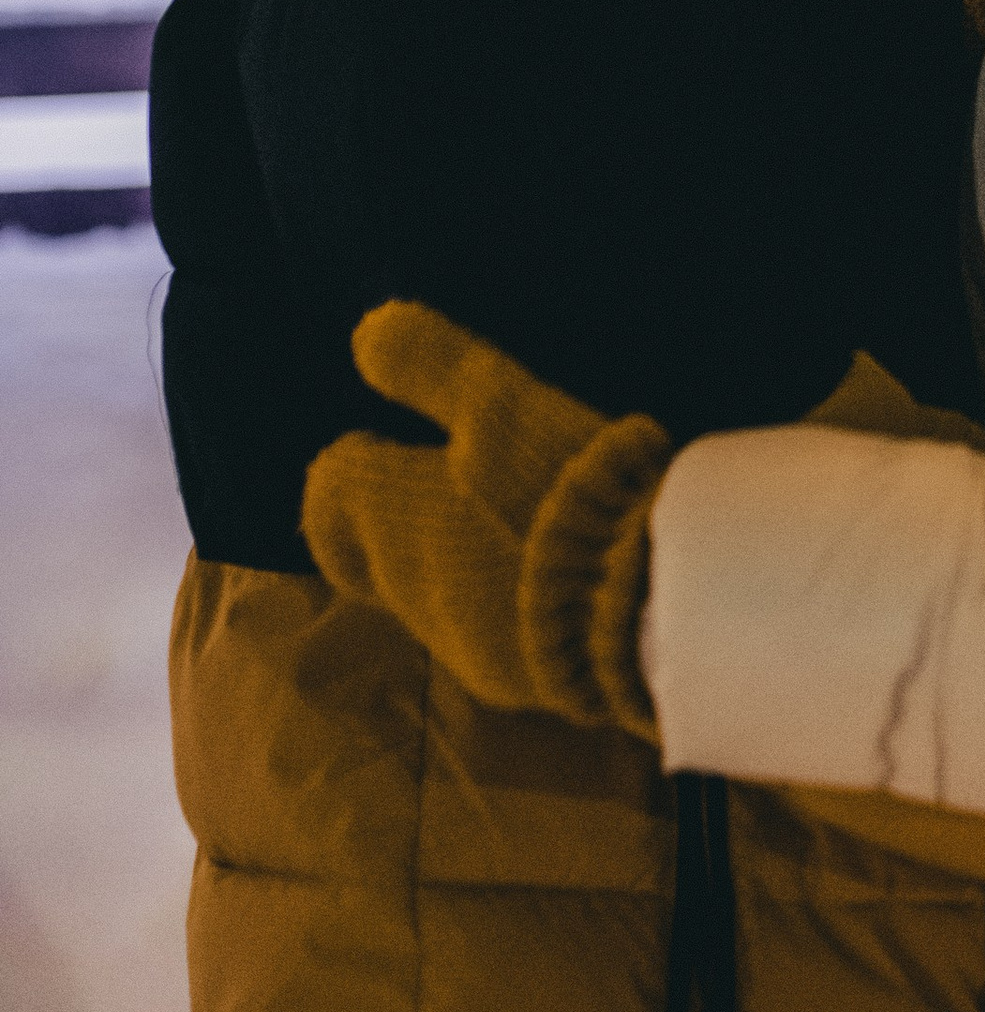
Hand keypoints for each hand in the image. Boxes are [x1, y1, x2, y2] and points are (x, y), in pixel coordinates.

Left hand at [303, 306, 673, 729]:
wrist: (631, 602)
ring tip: (509, 527)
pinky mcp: (507, 678)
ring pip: (426, 595)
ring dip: (450, 563)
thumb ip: (430, 366)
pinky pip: (485, 632)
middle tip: (441, 489)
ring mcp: (454, 638)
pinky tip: (550, 580)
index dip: (349, 470)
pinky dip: (502, 604)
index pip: (327, 497)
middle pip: (370, 552)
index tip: (384, 446)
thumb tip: (366, 333)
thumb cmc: (558, 487)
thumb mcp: (497, 403)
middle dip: (393, 524)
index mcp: (389, 513)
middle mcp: (403, 583)